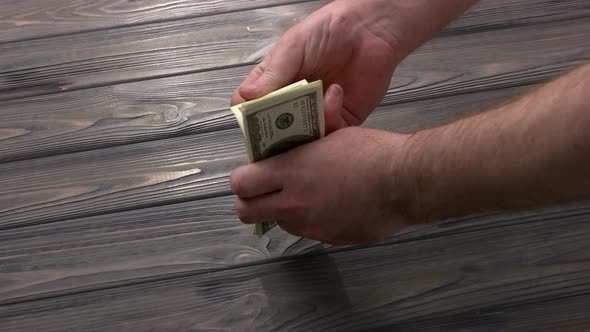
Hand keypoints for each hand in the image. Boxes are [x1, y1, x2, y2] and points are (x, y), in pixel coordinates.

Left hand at [229, 127, 420, 244]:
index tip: (253, 172)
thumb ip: (309, 135)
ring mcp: (311, 224)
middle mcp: (294, 202)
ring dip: (282, 211)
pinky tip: (330, 205)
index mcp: (291, 170)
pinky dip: (311, 220)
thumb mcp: (334, 133)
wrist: (405, 182)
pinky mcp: (329, 238)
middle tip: (264, 191)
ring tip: (303, 195)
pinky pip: (307, 231)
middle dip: (250, 202)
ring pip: (278, 223)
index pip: (241, 183)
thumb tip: (302, 123)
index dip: (243, 179)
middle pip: (246, 212)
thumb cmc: (371, 152)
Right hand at [231, 0, 402, 132]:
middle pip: (274, 131)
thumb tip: (246, 96)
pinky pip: (330, 134)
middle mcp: (292, 103)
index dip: (249, 118)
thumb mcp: (293, 47)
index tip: (254, 119)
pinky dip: (330, 117)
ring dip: (307, 126)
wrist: (369, 29)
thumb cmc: (327, 31)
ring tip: (314, 99)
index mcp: (273, 84)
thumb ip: (272, 73)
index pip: (250, 108)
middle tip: (283, 126)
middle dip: (277, 132)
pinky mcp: (340, 121)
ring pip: (302, 139)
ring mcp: (315, 114)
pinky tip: (335, 92)